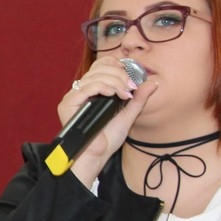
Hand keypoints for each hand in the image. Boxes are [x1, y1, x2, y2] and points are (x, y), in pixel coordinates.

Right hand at [57, 57, 157, 184]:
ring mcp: (74, 97)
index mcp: (93, 90)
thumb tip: (152, 83)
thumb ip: (138, 99)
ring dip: (114, 81)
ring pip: (94, 76)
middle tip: (131, 87)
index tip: (131, 76)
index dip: (116, 65)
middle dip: (119, 74)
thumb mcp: (128, 114)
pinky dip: (101, 87)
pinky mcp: (68, 104)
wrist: (97, 155)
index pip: (101, 66)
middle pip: (99, 68)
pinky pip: (86, 88)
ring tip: (125, 94)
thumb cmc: (108, 138)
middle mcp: (82, 91)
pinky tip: (112, 94)